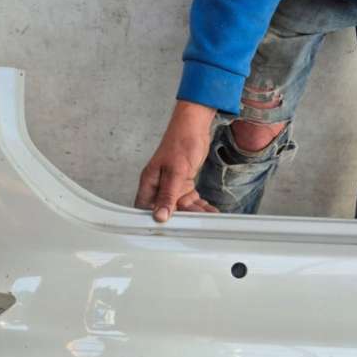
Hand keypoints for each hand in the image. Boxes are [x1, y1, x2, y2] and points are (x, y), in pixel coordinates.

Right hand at [135, 101, 218, 221]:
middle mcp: (159, 186)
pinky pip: (191, 199)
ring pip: (181, 206)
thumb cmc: (181, 142)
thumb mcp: (175, 172)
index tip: (167, 229)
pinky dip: (200, 205)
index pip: (145, 208)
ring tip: (208, 216)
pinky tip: (210, 210)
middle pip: (166, 209)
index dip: (153, 220)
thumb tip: (159, 216)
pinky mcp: (184, 183)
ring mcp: (172, 185)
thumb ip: (167, 196)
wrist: (195, 126)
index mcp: (149, 182)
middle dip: (182, 217)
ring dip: (195, 212)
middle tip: (196, 223)